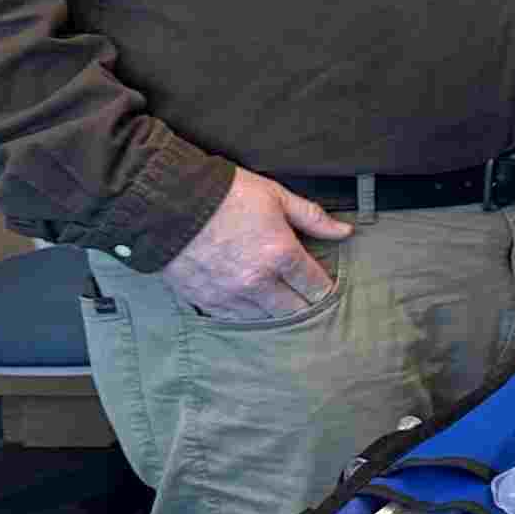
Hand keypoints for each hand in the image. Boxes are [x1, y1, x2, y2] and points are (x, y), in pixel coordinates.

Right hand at [162, 165, 351, 322]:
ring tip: (282, 304)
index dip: (325, 289)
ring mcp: (231, 295)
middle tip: (308, 300)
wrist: (169, 203)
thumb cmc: (226, 194)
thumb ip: (313, 218)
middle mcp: (259, 281)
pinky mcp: (206, 301)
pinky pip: (236, 319)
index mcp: (281, 254)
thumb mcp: (276, 196)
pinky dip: (248, 314)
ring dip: (277, 313)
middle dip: (306, 306)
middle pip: (295, 310)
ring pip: (266, 319)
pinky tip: (253, 306)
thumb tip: (345, 231)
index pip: (315, 286)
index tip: (326, 288)